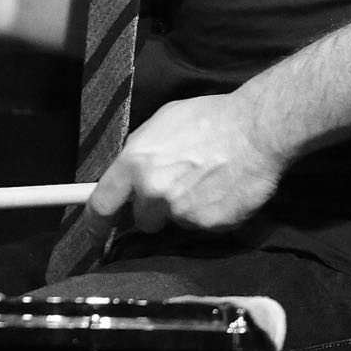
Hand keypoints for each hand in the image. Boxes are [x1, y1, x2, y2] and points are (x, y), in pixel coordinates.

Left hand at [82, 92, 283, 241]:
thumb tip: (132, 170)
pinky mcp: (206, 225)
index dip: (96, 222)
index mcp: (135, 161)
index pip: (102, 204)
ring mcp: (180, 211)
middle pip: (142, 218)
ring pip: (173, 221)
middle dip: (154, 207)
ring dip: (183, 209)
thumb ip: (141, 150)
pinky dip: (208, 213)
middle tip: (177, 185)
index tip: (95, 233)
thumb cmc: (210, 117)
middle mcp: (152, 190)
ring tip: (205, 182)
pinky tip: (221, 190)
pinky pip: (200, 225)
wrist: (255, 130)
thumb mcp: (164, 121)